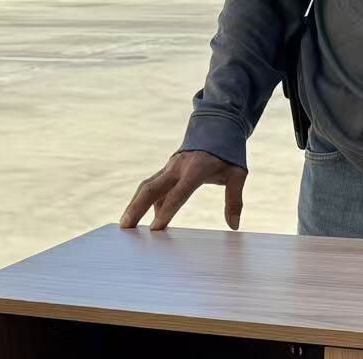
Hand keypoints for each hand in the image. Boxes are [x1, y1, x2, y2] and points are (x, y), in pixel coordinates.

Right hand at [120, 150, 247, 231]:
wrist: (217, 125)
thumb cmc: (228, 152)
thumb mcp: (237, 174)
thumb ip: (234, 200)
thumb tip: (234, 226)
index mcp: (195, 169)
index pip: (178, 193)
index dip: (166, 211)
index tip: (155, 228)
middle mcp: (177, 167)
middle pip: (151, 188)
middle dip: (137, 208)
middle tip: (126, 227)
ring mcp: (169, 168)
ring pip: (147, 187)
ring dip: (134, 205)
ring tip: (125, 224)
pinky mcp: (167, 170)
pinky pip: (154, 188)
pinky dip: (146, 202)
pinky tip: (143, 219)